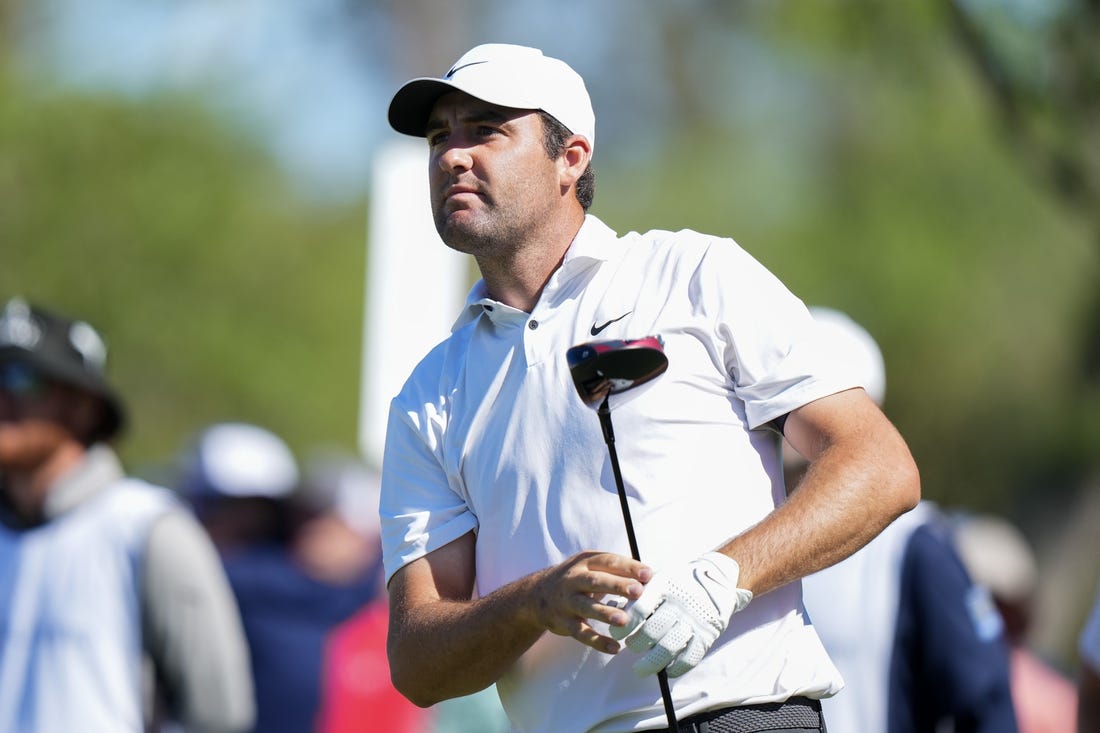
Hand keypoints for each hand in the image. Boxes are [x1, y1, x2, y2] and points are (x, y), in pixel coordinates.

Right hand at [532, 552, 650, 654]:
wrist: (535, 595)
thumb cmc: (575, 579)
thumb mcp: (589, 566)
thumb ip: (614, 570)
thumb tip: (649, 577)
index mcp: (584, 562)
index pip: (607, 561)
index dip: (628, 567)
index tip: (648, 574)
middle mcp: (573, 580)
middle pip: (596, 581)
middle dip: (617, 585)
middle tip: (637, 591)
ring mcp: (567, 602)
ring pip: (586, 608)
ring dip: (605, 613)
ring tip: (624, 620)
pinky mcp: (564, 623)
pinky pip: (581, 633)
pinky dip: (597, 641)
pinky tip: (614, 647)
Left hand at [609, 552, 752, 676]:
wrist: (718, 578)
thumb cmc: (680, 581)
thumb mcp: (661, 578)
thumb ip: (641, 594)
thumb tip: (617, 613)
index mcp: (664, 585)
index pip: (639, 609)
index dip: (625, 625)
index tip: (616, 634)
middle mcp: (679, 603)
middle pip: (651, 631)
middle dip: (636, 644)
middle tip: (631, 647)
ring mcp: (694, 620)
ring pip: (667, 648)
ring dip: (650, 663)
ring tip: (640, 668)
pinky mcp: (707, 635)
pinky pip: (689, 659)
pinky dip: (675, 668)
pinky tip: (666, 670)